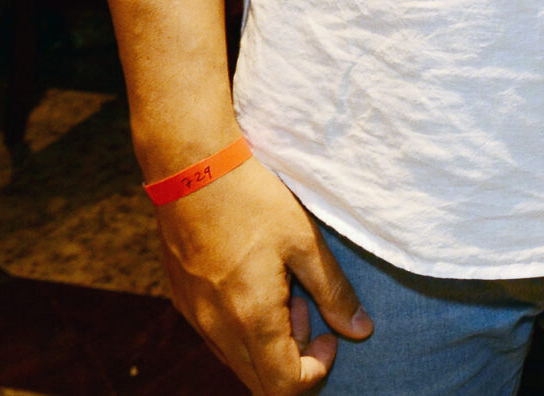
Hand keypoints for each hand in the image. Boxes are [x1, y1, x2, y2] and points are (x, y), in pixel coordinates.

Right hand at [151, 156, 370, 392]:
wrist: (191, 168)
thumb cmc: (253, 200)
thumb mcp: (305, 241)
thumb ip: (334, 292)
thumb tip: (360, 330)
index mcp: (251, 319)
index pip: (284, 387)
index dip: (316, 370)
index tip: (330, 332)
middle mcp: (217, 329)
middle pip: (260, 381)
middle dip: (294, 356)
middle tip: (308, 305)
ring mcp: (195, 318)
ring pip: (238, 360)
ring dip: (269, 342)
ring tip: (285, 288)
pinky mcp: (183, 302)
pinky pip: (218, 338)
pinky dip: (244, 327)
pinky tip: (257, 281)